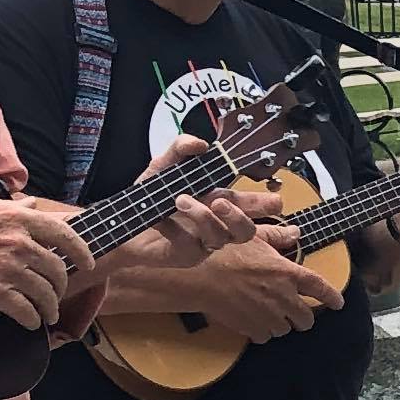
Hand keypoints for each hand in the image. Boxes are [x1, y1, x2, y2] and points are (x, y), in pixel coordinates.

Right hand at [0, 192, 93, 330]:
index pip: (65, 236)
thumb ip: (13, 208)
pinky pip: (24, 311)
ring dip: (50, 307)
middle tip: (58, 294)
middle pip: (57, 270)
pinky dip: (31, 320)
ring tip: (48, 313)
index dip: (82, 252)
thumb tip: (33, 204)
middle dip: (62, 286)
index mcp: (19, 219)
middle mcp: (20, 243)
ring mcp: (8, 268)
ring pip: (45, 294)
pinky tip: (30, 322)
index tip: (88, 263)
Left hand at [148, 136, 272, 257]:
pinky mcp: (186, 255)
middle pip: (246, 230)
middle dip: (240, 216)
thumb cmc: (149, 198)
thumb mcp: (162, 167)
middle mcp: (216, 224)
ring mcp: (203, 242)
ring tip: (180, 200)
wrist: (123, 222)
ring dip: (203, 216)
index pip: (250, 205)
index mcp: (217, 202)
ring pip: (220, 237)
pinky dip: (173, 228)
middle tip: (221, 201)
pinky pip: (188, 244)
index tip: (276, 201)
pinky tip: (158, 220)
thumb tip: (200, 144)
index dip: (266, 205)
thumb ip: (180, 150)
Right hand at [164, 233, 343, 341]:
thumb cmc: (225, 251)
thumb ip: (278, 237)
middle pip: (306, 318)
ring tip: (268, 314)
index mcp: (288, 273)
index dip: (332, 297)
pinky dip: (262, 332)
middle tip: (296, 314)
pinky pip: (265, 337)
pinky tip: (253, 322)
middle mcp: (283, 297)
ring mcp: (269, 315)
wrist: (199, 275)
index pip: (321, 288)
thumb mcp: (253, 236)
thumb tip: (295, 233)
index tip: (338, 303)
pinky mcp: (252, 328)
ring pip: (285, 329)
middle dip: (303, 318)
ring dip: (280, 324)